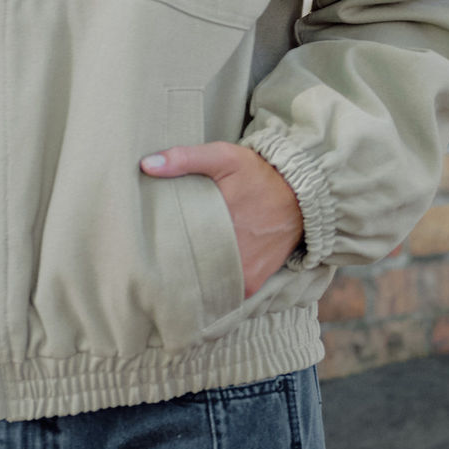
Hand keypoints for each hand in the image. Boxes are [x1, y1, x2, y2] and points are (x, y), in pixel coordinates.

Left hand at [140, 140, 302, 298]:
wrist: (303, 196)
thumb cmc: (259, 174)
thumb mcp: (224, 157)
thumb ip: (185, 159)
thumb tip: (147, 165)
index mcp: (216, 223)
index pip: (172, 246)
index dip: (157, 246)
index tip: (145, 243)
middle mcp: (229, 255)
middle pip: (186, 268)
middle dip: (172, 262)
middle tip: (157, 255)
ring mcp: (241, 273)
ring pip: (204, 283)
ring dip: (193, 275)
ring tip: (179, 265)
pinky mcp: (252, 283)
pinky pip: (224, 291)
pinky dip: (214, 284)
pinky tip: (203, 273)